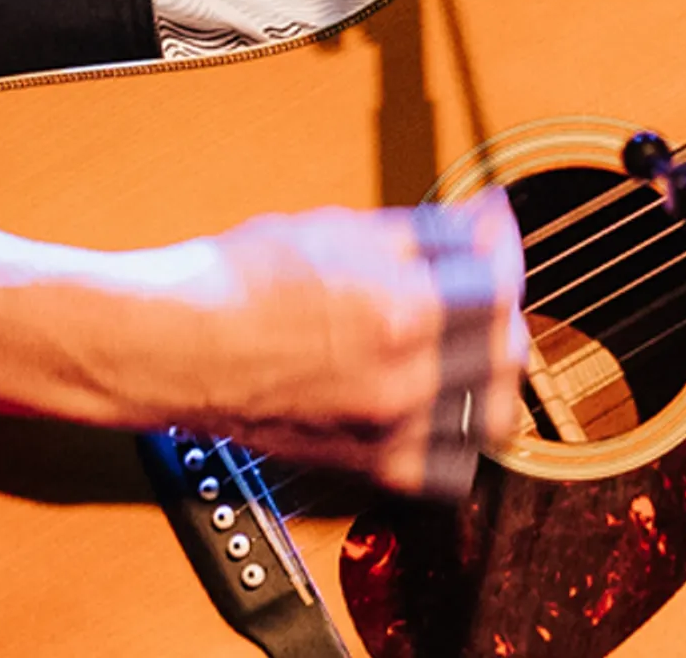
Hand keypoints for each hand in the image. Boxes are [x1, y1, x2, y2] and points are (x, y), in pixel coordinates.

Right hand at [173, 196, 528, 495]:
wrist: (178, 346)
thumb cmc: (239, 286)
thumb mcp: (343, 230)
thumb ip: (431, 232)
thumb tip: (487, 221)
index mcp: (400, 314)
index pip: (499, 284)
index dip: (503, 249)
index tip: (492, 233)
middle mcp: (403, 382)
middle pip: (507, 350)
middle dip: (503, 307)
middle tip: (480, 281)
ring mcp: (388, 431)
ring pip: (492, 413)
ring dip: (494, 372)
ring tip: (469, 342)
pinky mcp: (370, 464)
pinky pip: (451, 464)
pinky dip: (462, 433)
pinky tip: (445, 401)